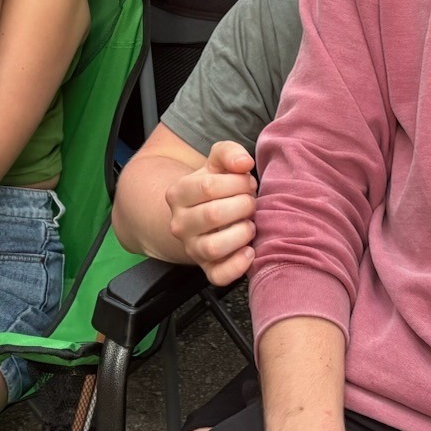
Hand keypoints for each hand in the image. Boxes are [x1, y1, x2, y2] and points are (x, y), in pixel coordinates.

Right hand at [166, 140, 258, 284]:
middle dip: (243, 206)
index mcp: (178, 194)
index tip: (248, 182)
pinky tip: (250, 251)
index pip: (208, 187)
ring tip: (250, 224)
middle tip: (252, 202)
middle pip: (212, 215)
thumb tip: (244, 163)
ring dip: (241, 233)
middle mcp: (179, 224)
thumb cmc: (216, 187)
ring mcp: (191, 248)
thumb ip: (229, 153)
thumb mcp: (218, 164)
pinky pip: (218, 276)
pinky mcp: (206, 269)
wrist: (204, 216)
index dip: (236, 183)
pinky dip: (238, 265)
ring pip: (213, 248)